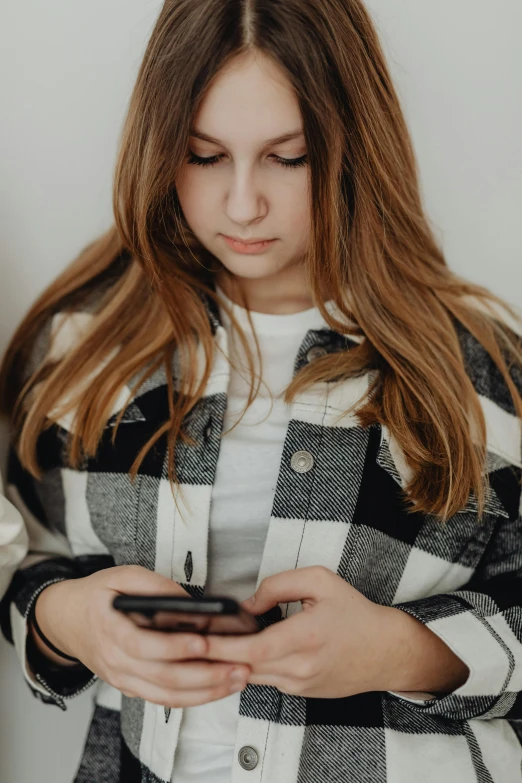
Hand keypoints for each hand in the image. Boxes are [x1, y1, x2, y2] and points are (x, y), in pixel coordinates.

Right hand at [33, 566, 249, 707]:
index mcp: (110, 631)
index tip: (204, 642)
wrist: (65, 621)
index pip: (144, 646)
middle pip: (163, 678)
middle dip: (205, 676)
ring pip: (167, 696)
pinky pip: (164, 700)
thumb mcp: (121, 576)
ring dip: (205, 692)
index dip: (175, 647)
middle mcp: (116, 662)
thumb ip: (153, 585)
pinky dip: (193, 698)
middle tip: (238, 667)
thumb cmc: (96, 596)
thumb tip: (188, 600)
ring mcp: (123, 680)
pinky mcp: (132, 688)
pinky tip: (218, 688)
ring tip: (237, 679)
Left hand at [204, 566, 468, 698]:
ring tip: (207, 643)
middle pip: (245, 666)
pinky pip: (267, 678)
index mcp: (306, 636)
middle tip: (187, 640)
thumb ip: (278, 585)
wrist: (385, 651)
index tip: (197, 639)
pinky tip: (240, 651)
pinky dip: (251, 665)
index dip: (221, 646)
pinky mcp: (301, 691)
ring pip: (253, 675)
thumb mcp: (320, 581)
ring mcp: (300, 684)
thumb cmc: (355, 613)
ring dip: (230, 661)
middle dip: (214, 654)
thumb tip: (247, 605)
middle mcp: (301, 666)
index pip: (253, 648)